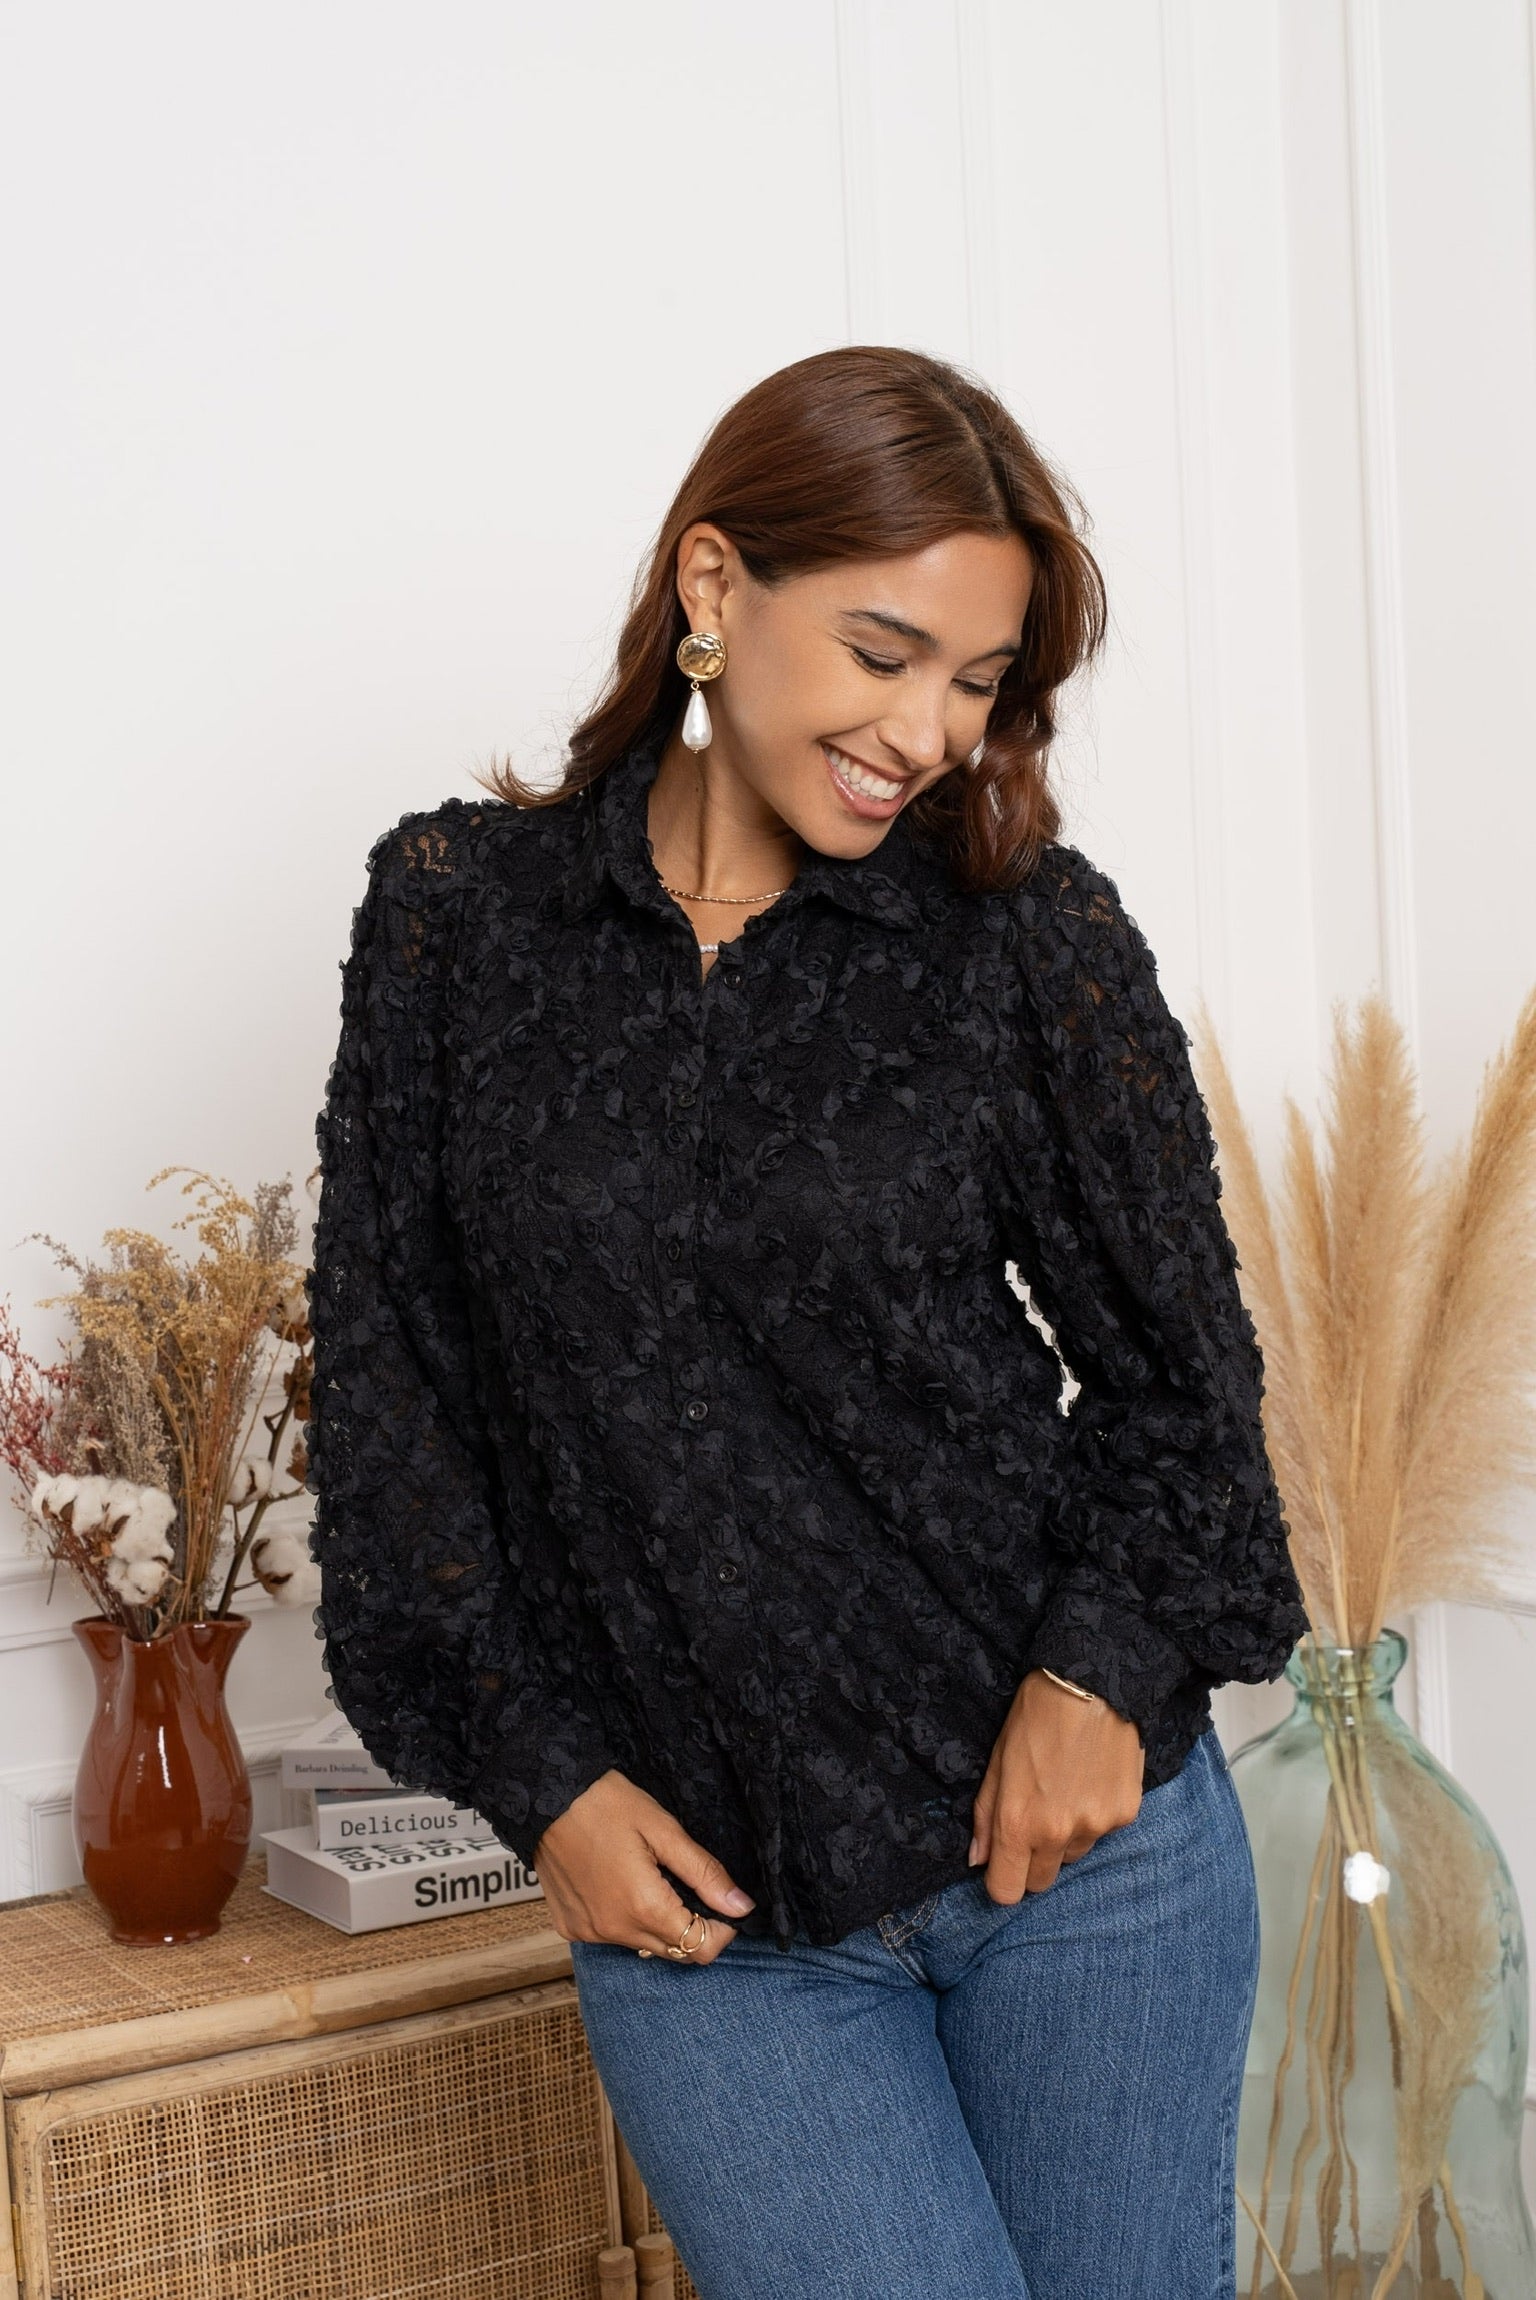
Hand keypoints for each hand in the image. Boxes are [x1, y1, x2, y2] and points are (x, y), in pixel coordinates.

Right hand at [534, 1769, 754, 1964]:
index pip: (700, 1949)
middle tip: (691, 1888)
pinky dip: (626, 1921)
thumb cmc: (606, 1803)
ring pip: (643, 1946)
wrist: (544, 1795)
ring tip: (654, 1880)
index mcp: (642, 1907)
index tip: (725, 1907)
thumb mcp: (664, 1829)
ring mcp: (589, 1932)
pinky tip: (621, 1885)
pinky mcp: (570, 1927)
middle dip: (693, 1928)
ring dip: (659, 1924)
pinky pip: (612, 1937)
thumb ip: (704, 1872)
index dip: (722, 1930)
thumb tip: (742, 1906)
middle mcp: (614, 1930)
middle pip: (674, 1952)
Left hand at [969, 1669, 1143, 1902]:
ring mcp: (1096, 1826)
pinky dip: (1095, 1815)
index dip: (1002, 1879)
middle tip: (1034, 1818)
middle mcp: (1058, 1833)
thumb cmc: (1035, 1714)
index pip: (1006, 1892)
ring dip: (1066, 1837)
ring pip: (1074, 1856)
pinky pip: (1103, 1833)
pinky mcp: (1125, 1813)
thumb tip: (979, 1859)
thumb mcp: (997, 1759)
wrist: (1091, 1681)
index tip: (1004, 1861)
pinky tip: (1091, 1779)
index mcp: (1018, 1823)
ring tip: (1065, 1789)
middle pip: (1040, 1881)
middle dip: (1032, 1860)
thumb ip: (986, 1815)